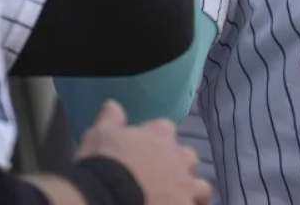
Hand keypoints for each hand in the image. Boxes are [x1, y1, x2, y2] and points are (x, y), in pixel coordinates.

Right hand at [77, 101, 211, 204]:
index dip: (155, 140)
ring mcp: (185, 185)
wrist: (106, 195)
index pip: (165, 129)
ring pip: (201, 187)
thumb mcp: (98, 135)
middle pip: (188, 158)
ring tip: (179, 201)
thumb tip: (112, 105)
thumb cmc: (103, 163)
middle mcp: (178, 157)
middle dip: (180, 166)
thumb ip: (110, 119)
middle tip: (163, 178)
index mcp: (160, 134)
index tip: (144, 150)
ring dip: (192, 191)